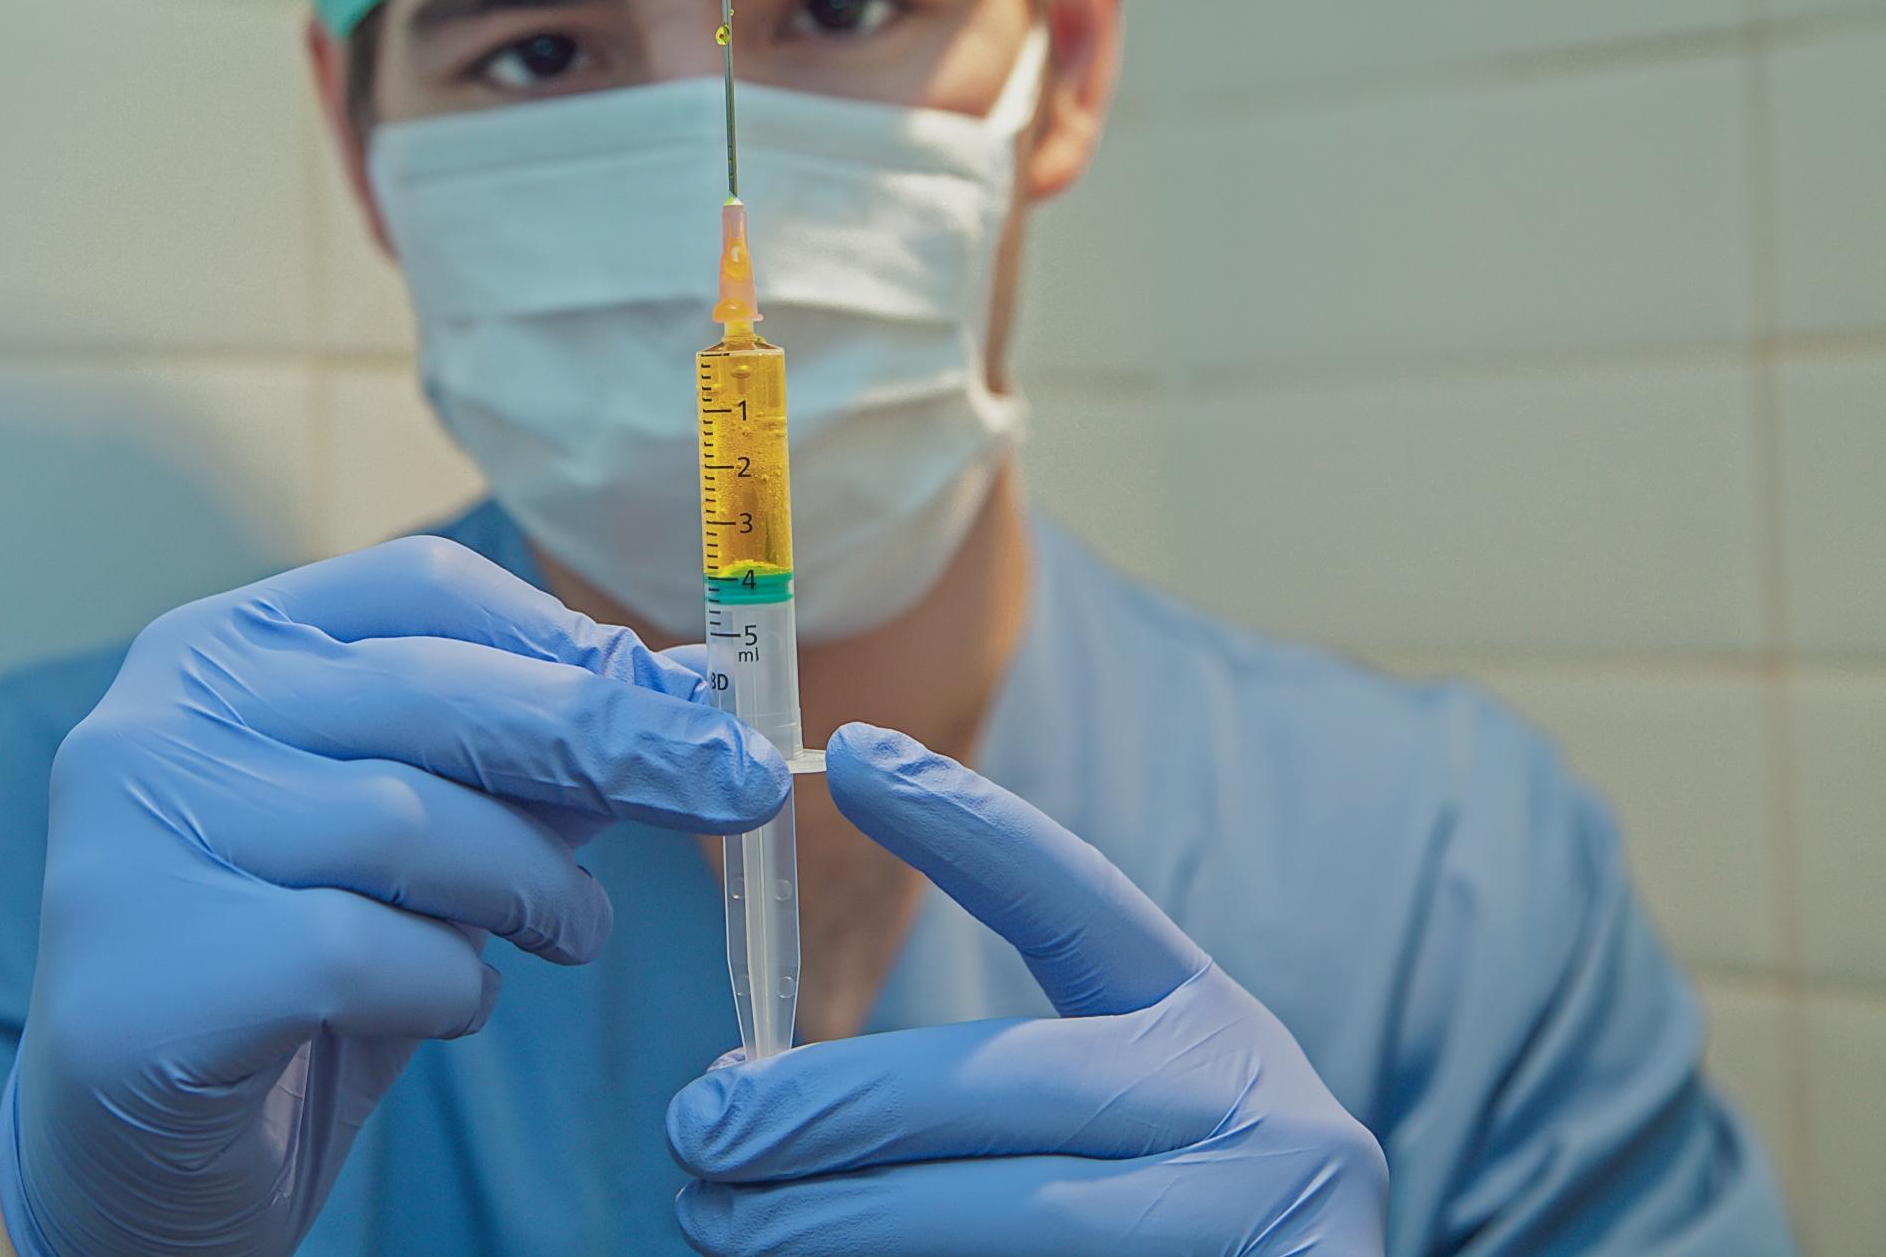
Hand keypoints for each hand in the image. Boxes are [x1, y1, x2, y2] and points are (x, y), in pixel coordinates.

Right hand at [0, 536, 789, 1256]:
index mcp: (215, 649)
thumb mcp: (413, 848)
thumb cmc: (286, 976)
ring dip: (534, 885)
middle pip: (433, 690)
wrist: (133, 1164)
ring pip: (410, 822)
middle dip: (610, 740)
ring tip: (571, 929)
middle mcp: (156, 719)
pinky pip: (368, 953)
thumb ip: (517, 764)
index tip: (677, 694)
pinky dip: (449, 986)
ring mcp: (140, 840)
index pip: (417, 586)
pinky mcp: (155, 972)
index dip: (565, 634)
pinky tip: (445, 1006)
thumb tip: (681, 690)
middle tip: (735, 786)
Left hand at [666, 722, 1386, 1255]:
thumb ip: (1001, 1094)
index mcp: (1213, 1034)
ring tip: (719, 1217)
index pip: (1076, 903)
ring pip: (1009, 1216)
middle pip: (1004, 1083)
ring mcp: (1260, 1224)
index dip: (964, 824)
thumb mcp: (1130, 1134)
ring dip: (837, 1218)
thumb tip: (766, 1093)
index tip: (847, 754)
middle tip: (700, 1125)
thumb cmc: (1172, 1238)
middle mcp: (1258, 1114)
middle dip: (827, 1106)